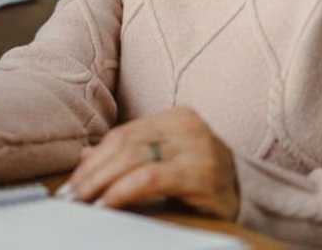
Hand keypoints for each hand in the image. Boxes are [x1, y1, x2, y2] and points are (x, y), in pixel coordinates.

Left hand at [58, 107, 239, 219]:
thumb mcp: (167, 162)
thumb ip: (131, 156)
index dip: (93, 159)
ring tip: (82, 202)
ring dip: (101, 182)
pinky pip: (150, 178)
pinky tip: (107, 205)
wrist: (252, 198)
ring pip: (133, 158)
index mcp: (177, 117)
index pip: (123, 134)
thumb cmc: (205, 182)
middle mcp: (187, 125)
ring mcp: (196, 146)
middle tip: (69, 197)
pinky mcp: (200, 172)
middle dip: (92, 172)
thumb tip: (86, 154)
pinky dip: (123, 191)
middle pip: (125, 144)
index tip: (72, 183)